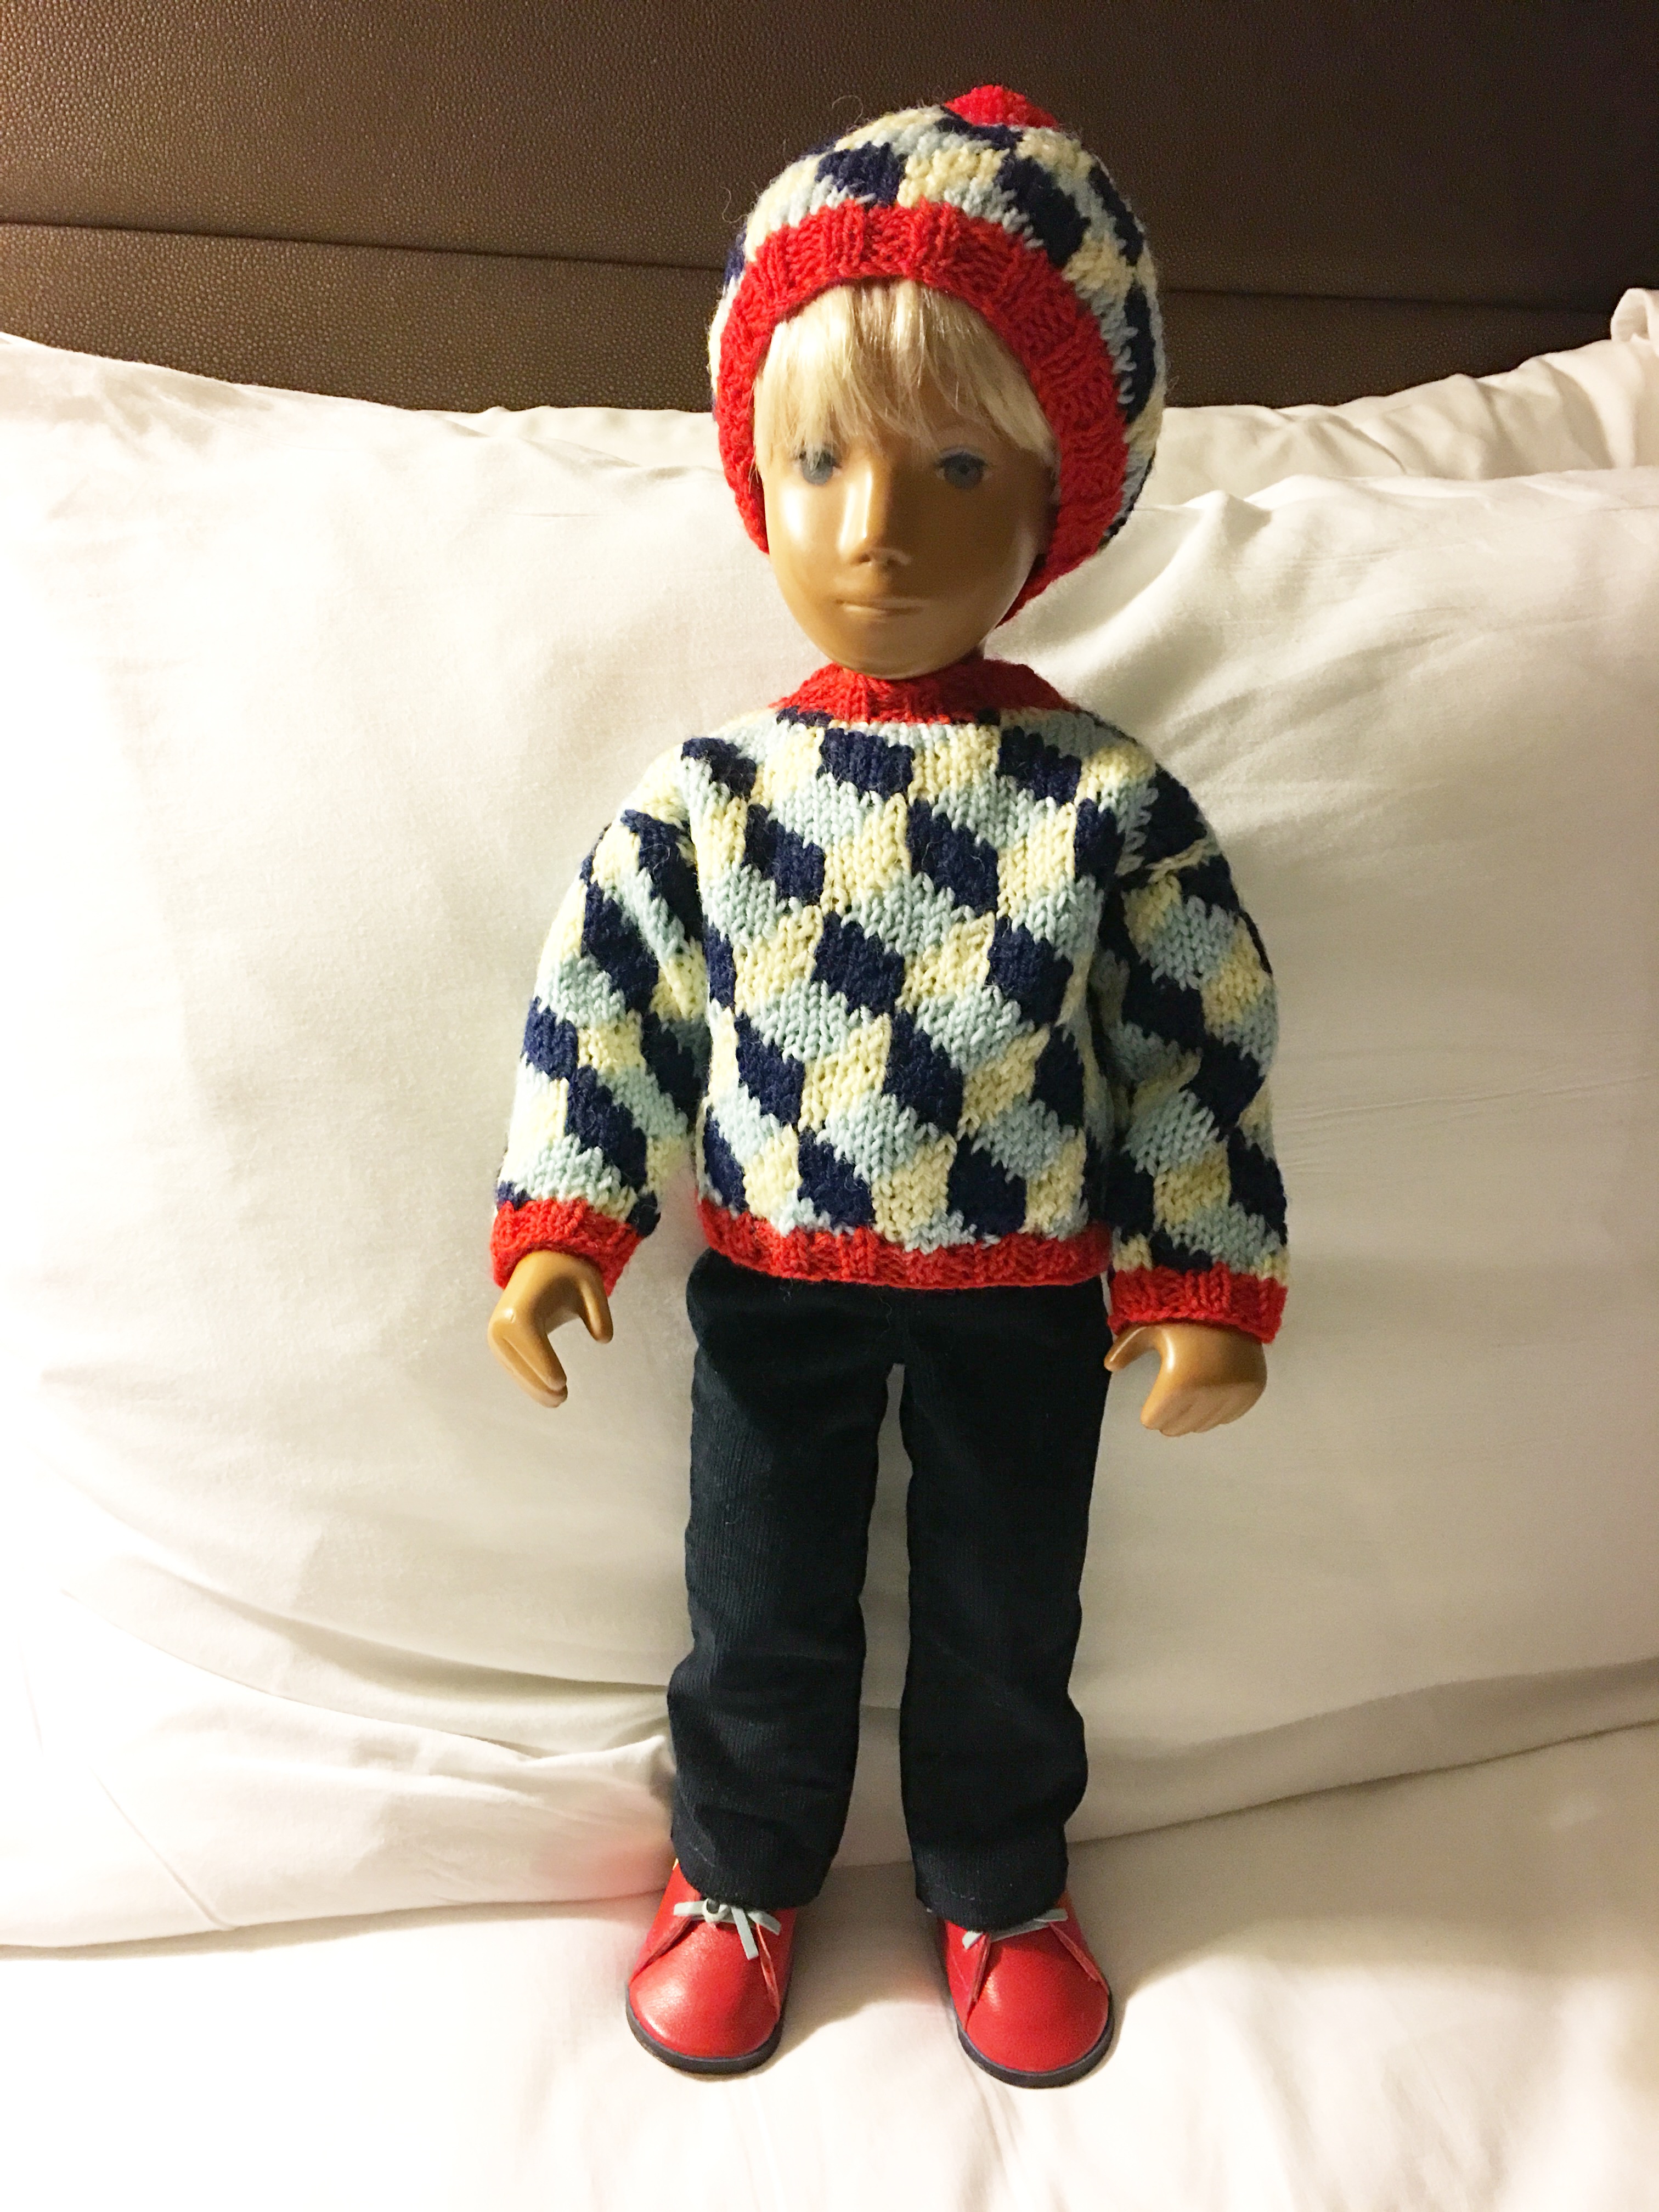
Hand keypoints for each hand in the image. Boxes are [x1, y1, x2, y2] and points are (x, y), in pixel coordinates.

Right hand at [487, 1250, 611, 1407]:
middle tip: (563, 1398)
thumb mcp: (591, 1285)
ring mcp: (497, 1333)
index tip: (562, 1383)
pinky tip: (545, 1390)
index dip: (546, 1366)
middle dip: (540, 1384)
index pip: (533, 1346)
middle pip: (521, 1363)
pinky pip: (512, 1364)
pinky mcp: (499, 1339)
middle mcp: (501, 1324)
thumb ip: (599, 1312)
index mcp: (521, 1310)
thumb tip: (604, 1338)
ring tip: (557, 1400)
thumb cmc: (568, 1274)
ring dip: (533, 1386)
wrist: (539, 1259)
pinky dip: (527, 1378)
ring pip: (515, 1368)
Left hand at [1104, 1322, 1265, 1436]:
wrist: (1230, 1299)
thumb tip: (1109, 1366)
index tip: (1153, 1397)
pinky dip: (1218, 1408)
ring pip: (1203, 1426)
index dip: (1150, 1410)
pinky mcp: (1252, 1392)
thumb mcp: (1146, 1329)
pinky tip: (1214, 1388)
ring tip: (1193, 1390)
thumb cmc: (1181, 1316)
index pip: (1154, 1421)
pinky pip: (1228, 1417)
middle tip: (1171, 1396)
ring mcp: (1233, 1396)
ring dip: (1194, 1415)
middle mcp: (1207, 1397)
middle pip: (1178, 1428)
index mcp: (1177, 1386)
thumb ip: (1126, 1350)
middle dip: (1170, 1415)